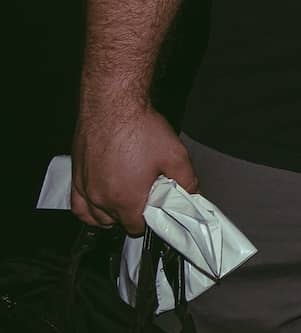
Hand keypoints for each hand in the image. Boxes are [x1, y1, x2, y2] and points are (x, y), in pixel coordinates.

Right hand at [70, 102, 195, 233]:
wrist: (113, 105)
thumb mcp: (175, 155)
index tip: (157, 210)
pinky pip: (78, 206)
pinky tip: (99, 204)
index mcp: (126, 199)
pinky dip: (89, 210)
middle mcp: (102, 198)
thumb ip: (187, 180)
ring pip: (97, 217)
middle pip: (118, 222)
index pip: (138, 227)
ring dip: (111, 214)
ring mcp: (86, 189)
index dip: (151, 220)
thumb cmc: (138, 127)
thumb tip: (192, 194)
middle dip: (134, 213)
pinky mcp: (76, 177)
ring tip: (128, 199)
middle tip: (146, 196)